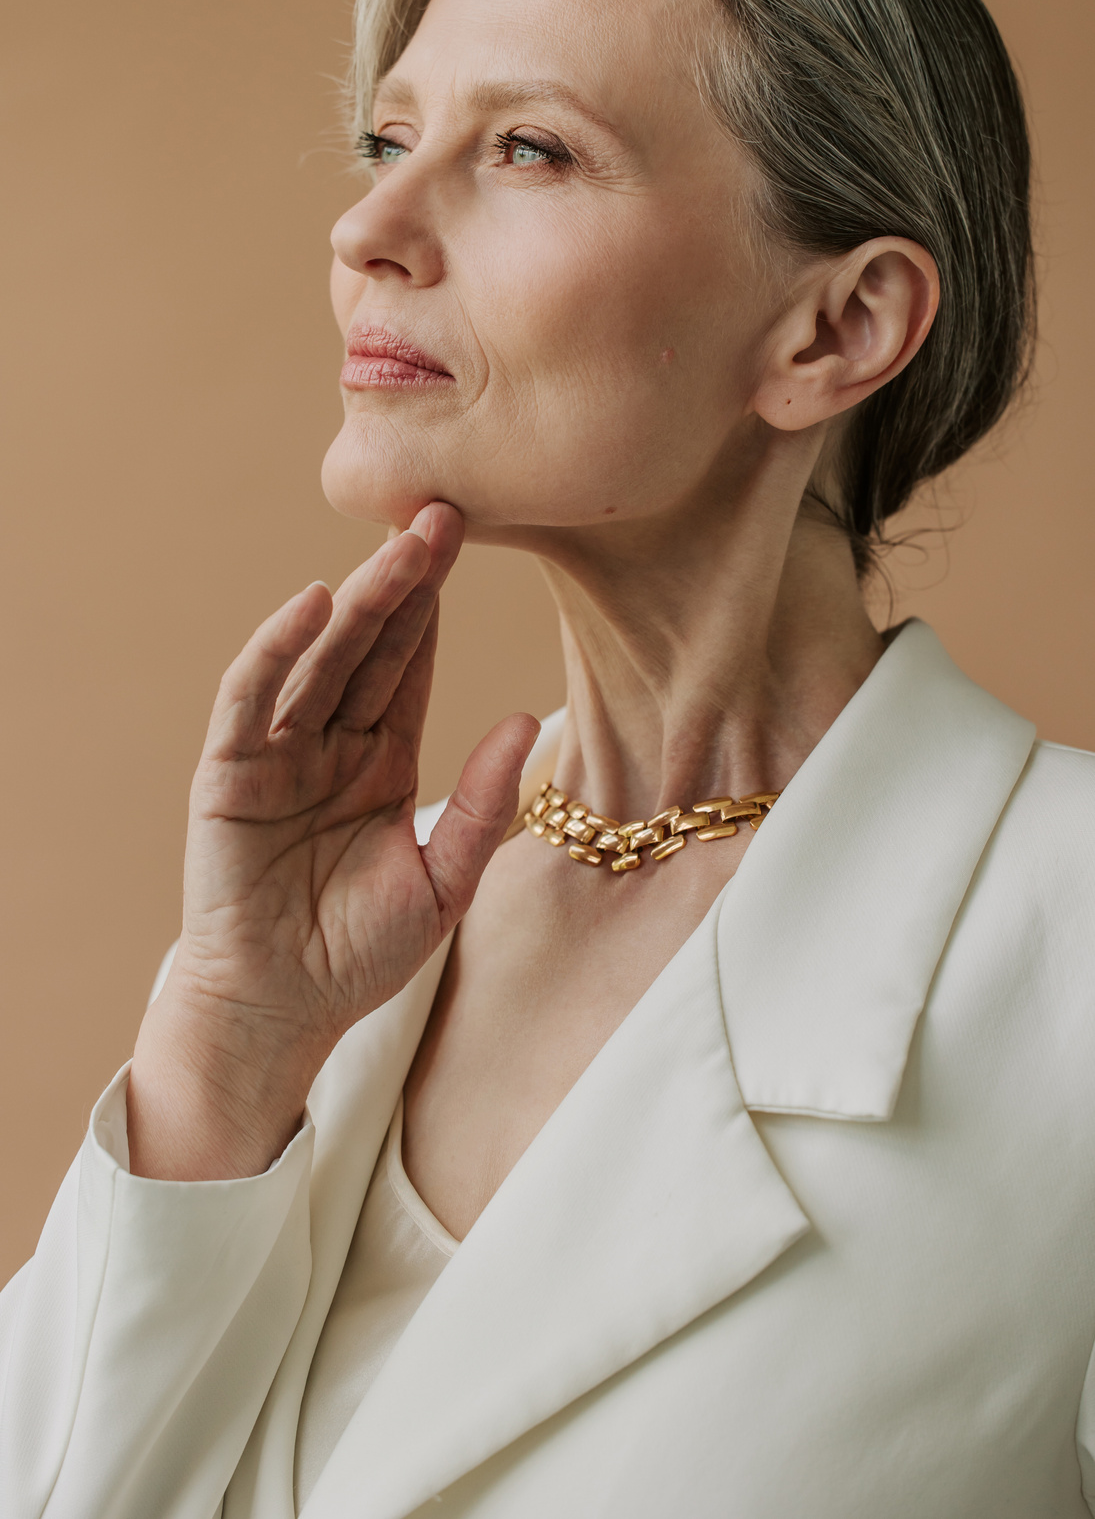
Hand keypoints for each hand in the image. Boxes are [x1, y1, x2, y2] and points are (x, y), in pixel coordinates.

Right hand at [127, 502, 538, 1178]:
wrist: (282, 1008)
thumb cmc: (361, 952)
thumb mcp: (444, 882)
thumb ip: (484, 805)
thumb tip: (526, 722)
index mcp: (382, 759)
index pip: (411, 667)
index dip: (434, 608)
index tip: (468, 546)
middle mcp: (330, 743)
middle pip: (370, 647)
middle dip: (403, 583)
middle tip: (442, 516)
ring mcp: (277, 754)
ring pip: (319, 660)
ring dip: (356, 602)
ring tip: (398, 545)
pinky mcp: (228, 774)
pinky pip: (251, 700)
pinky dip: (275, 651)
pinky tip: (311, 605)